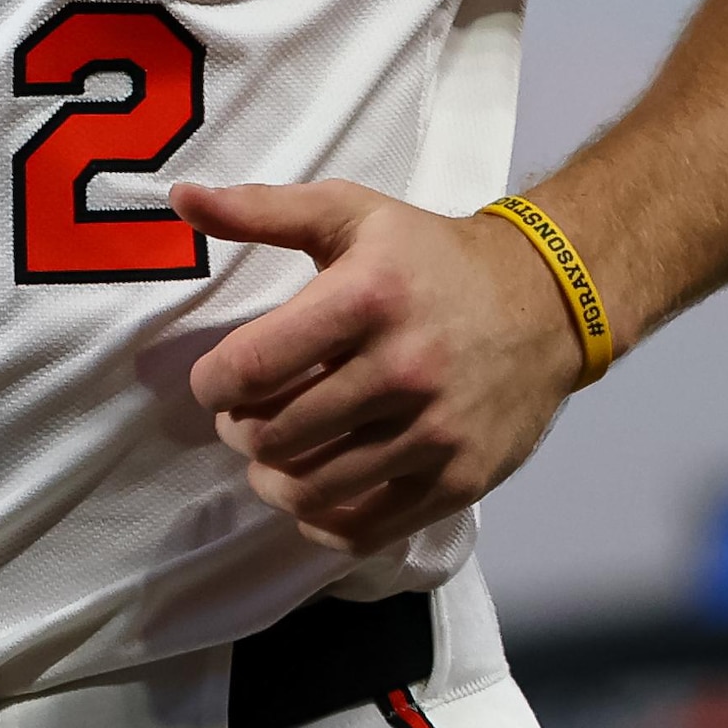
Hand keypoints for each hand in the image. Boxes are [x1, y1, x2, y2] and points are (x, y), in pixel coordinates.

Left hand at [171, 180, 594, 556]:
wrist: (548, 300)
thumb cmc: (431, 256)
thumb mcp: (351, 213)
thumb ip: (261, 209)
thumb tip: (179, 198)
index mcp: (366, 299)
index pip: (250, 368)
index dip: (212, 385)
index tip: (216, 382)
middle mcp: (403, 369)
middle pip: (274, 435)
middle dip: (239, 431)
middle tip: (246, 418)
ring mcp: (435, 432)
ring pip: (312, 489)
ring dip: (271, 480)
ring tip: (273, 456)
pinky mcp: (459, 480)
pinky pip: (365, 529)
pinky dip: (321, 522)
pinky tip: (314, 494)